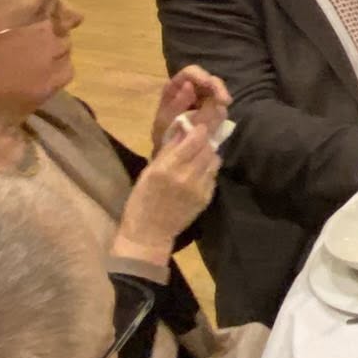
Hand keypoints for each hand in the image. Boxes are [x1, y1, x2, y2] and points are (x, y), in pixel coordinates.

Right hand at [117, 118, 219, 258]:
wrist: (150, 233)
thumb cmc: (142, 199)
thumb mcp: (149, 171)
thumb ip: (168, 150)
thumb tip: (183, 128)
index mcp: (167, 167)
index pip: (194, 139)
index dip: (200, 128)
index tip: (198, 125)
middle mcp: (186, 176)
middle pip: (208, 147)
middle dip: (206, 139)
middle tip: (201, 136)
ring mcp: (199, 188)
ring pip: (214, 159)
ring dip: (209, 154)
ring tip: (199, 155)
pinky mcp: (207, 197)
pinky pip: (213, 175)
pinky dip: (209, 169)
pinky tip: (199, 172)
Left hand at [151, 65, 229, 151]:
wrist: (169, 152)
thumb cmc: (163, 134)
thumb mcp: (165, 121)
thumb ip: (176, 104)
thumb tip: (189, 85)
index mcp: (176, 88)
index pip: (190, 72)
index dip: (201, 75)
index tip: (210, 84)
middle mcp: (191, 89)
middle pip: (209, 79)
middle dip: (219, 88)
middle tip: (226, 101)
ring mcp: (203, 99)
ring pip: (218, 92)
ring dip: (221, 101)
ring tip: (219, 116)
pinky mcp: (212, 110)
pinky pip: (221, 107)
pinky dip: (221, 113)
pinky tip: (218, 122)